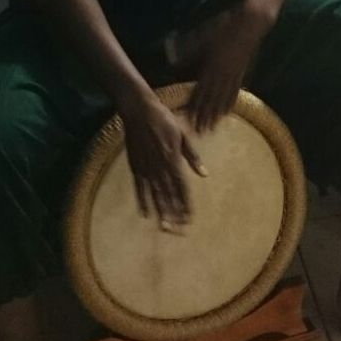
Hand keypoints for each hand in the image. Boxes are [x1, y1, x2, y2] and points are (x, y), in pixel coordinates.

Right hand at [122, 93, 206, 229]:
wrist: (139, 111)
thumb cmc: (164, 120)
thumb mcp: (183, 135)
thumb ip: (193, 156)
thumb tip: (205, 174)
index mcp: (173, 158)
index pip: (182, 186)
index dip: (186, 203)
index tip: (191, 217)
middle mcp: (159, 166)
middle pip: (169, 194)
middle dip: (175, 212)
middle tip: (180, 229)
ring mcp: (146, 167)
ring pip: (154, 194)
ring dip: (160, 211)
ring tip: (165, 227)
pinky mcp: (135, 166)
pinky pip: (139, 188)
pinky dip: (142, 201)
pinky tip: (146, 214)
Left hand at [188, 1, 271, 132]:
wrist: (249, 24)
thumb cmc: (224, 28)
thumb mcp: (203, 38)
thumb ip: (189, 52)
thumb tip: (174, 64)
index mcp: (211, 67)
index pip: (200, 91)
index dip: (194, 106)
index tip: (189, 119)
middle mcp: (222, 75)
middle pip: (212, 99)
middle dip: (205, 116)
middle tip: (200, 131)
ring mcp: (234, 75)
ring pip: (223, 98)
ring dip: (217, 113)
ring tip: (213, 126)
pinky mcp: (242, 72)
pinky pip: (236, 91)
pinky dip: (232, 102)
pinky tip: (229, 110)